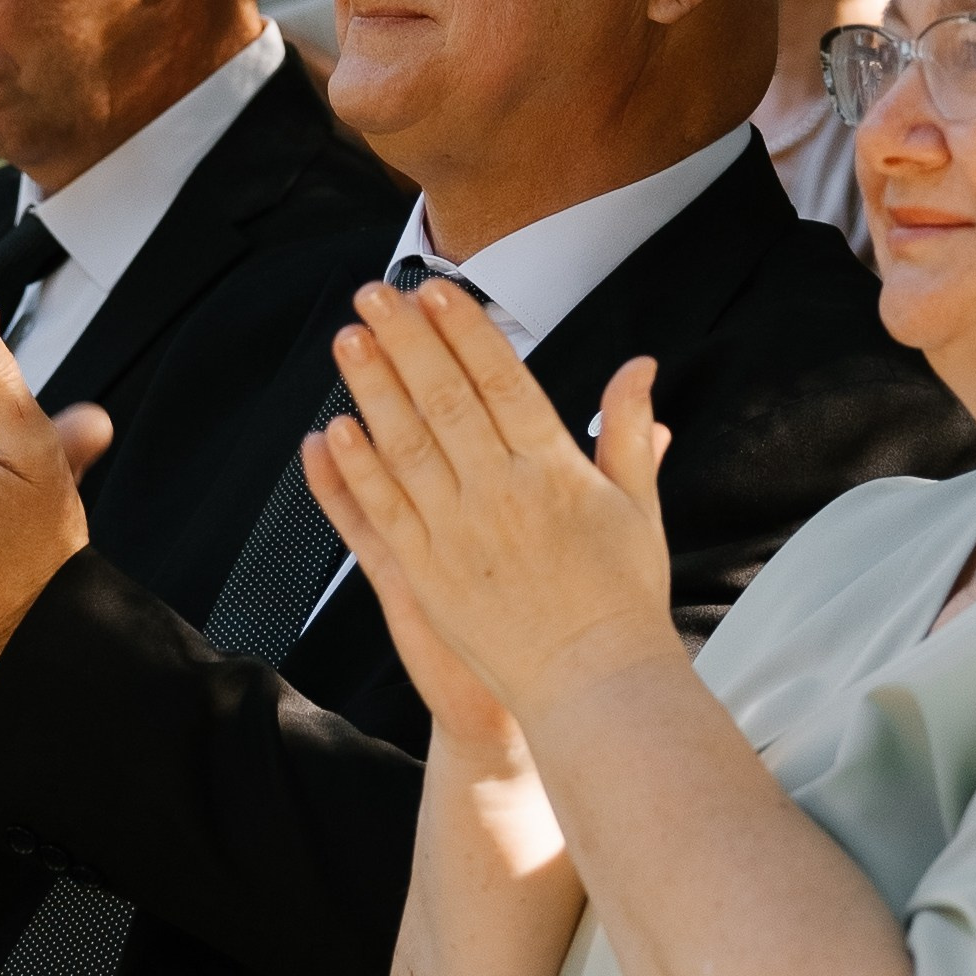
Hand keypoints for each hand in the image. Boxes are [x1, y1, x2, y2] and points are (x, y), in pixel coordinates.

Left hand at [301, 278, 674, 733]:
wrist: (594, 684)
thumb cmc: (621, 597)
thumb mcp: (638, 505)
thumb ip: (627, 430)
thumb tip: (639, 365)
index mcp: (555, 469)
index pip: (502, 380)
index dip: (466, 331)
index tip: (437, 291)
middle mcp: (502, 493)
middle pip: (444, 398)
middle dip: (407, 339)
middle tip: (377, 293)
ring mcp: (459, 533)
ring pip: (406, 444)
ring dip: (372, 387)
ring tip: (349, 338)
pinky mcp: (427, 576)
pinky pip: (383, 510)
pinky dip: (358, 467)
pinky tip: (335, 428)